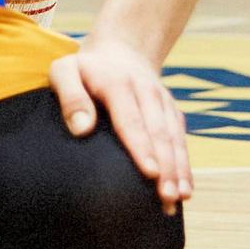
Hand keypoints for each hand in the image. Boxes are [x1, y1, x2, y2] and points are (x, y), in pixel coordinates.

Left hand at [50, 34, 193, 202]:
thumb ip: (70, 96)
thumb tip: (82, 129)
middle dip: (166, 167)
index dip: (142, 147)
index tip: (149, 173)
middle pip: (159, 132)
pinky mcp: (172, 110)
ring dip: (179, 169)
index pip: (131, 119)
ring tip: (178, 199)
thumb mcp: (64, 71)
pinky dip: (185, 164)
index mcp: (118, 82)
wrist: (120, 49)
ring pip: (175, 137)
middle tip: (167, 198)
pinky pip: (181, 138)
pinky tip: (185, 190)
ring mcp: (163, 100)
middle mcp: (146, 90)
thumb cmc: (84, 68)